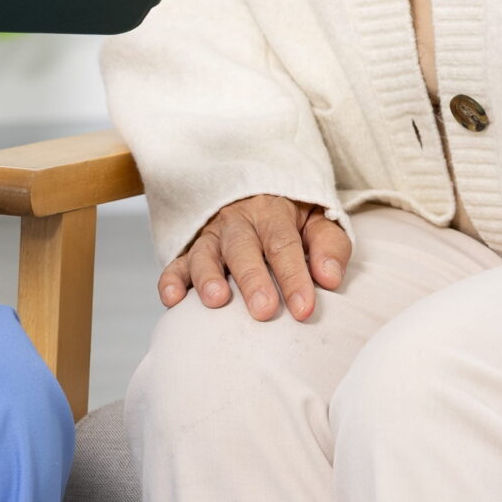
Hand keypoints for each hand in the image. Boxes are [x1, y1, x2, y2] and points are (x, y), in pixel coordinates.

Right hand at [157, 194, 350, 322]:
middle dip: (252, 279)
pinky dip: (171, 280)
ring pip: (205, 253)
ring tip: (216, 300)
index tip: (304, 309)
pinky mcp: (190, 250)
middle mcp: (238, 221)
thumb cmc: (291, 217)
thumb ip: (329, 246)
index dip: (294, 276)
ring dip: (208, 276)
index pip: (283, 244)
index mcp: (273, 212)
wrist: (255, 191)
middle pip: (243, 248)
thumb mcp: (319, 220)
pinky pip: (176, 263)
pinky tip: (172, 299)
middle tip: (263, 310)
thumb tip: (330, 278)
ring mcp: (211, 236)